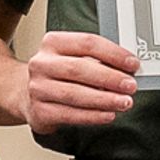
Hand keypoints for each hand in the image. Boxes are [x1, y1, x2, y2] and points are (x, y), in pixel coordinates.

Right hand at [24, 30, 138, 131]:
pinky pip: (69, 115)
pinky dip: (92, 116)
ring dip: (104, 99)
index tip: (132, 63)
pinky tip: (107, 115)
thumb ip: (97, 60)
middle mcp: (42, 64)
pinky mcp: (39, 112)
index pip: (87, 43)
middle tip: (130, 86)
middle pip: (80, 68)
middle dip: (110, 78)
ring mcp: (38, 88)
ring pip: (74, 94)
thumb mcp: (73, 58)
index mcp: (53, 43)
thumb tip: (127, 70)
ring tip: (123, 102)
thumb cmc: (58, 75)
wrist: (27, 95)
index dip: (113, 53)